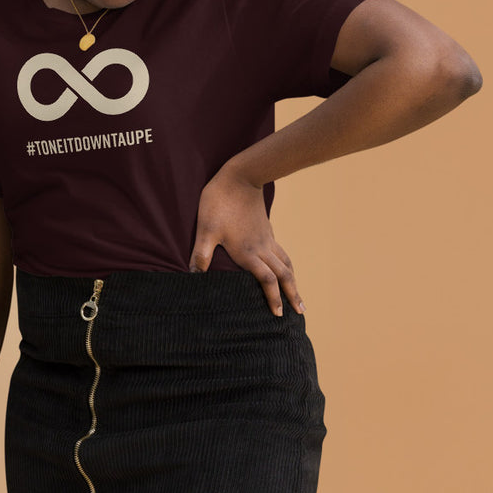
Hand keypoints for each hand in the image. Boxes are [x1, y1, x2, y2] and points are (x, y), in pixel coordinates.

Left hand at [189, 164, 304, 316]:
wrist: (240, 177)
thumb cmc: (219, 202)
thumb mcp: (205, 229)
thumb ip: (201, 253)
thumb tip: (192, 275)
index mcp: (248, 252)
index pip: (267, 281)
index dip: (273, 298)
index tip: (278, 315)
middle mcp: (262, 249)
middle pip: (283, 276)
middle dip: (292, 295)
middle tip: (300, 312)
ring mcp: (266, 239)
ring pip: (286, 264)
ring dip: (293, 281)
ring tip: (299, 296)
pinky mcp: (266, 230)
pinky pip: (281, 253)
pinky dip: (286, 266)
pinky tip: (285, 269)